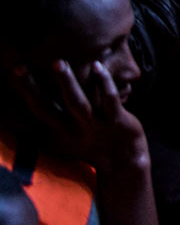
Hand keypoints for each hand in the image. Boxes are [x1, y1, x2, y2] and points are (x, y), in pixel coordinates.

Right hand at [10, 59, 146, 166]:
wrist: (123, 162)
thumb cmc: (89, 144)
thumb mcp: (60, 138)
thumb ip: (45, 121)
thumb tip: (19, 106)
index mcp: (52, 135)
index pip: (28, 115)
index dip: (15, 99)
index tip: (5, 77)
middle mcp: (69, 131)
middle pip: (44, 109)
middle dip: (29, 89)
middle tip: (18, 68)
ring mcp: (92, 126)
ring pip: (76, 103)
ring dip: (66, 83)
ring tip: (58, 63)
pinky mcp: (116, 121)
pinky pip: (109, 100)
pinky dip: (103, 82)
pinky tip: (97, 65)